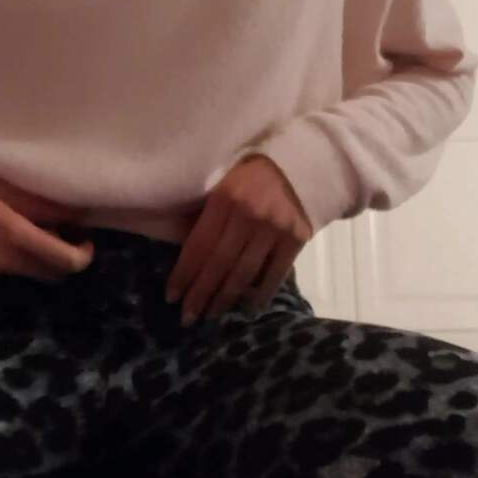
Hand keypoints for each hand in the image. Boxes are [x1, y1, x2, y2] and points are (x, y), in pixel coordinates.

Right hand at [0, 176, 95, 290]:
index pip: (67, 261)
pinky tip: (2, 244)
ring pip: (30, 274)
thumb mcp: (10, 190)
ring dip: (39, 260)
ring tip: (32, 237)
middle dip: (65, 259)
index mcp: (18, 236)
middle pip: (53, 275)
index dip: (84, 254)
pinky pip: (5, 275)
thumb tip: (83, 215)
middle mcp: (7, 262)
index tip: (84, 240)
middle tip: (64, 238)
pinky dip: (12, 263)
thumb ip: (47, 206)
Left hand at [165, 154, 313, 325]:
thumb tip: (189, 253)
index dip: (184, 273)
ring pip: (244, 273)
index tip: (171, 296)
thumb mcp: (226, 181)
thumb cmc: (256, 170)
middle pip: (218, 264)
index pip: (198, 245)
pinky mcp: (296, 238)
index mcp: (224, 198)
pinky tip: (249, 307)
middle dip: (200, 294)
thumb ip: (210, 213)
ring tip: (211, 314)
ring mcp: (274, 228)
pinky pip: (275, 273)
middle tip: (187, 318)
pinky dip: (261, 293)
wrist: (305, 159)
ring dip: (225, 298)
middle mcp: (247, 215)